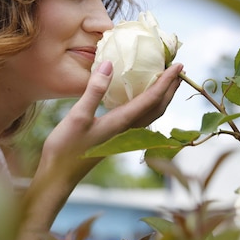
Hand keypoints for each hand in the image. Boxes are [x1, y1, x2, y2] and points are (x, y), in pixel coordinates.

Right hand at [37, 61, 183, 186]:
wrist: (59, 175)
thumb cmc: (66, 147)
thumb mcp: (78, 115)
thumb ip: (95, 90)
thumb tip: (110, 64)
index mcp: (122, 122)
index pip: (152, 98)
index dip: (167, 81)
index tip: (179, 65)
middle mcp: (128, 129)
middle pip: (158, 107)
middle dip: (171, 88)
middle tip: (179, 69)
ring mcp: (123, 134)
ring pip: (151, 113)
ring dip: (162, 96)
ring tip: (166, 80)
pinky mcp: (116, 136)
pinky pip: (140, 116)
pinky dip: (148, 103)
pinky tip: (140, 96)